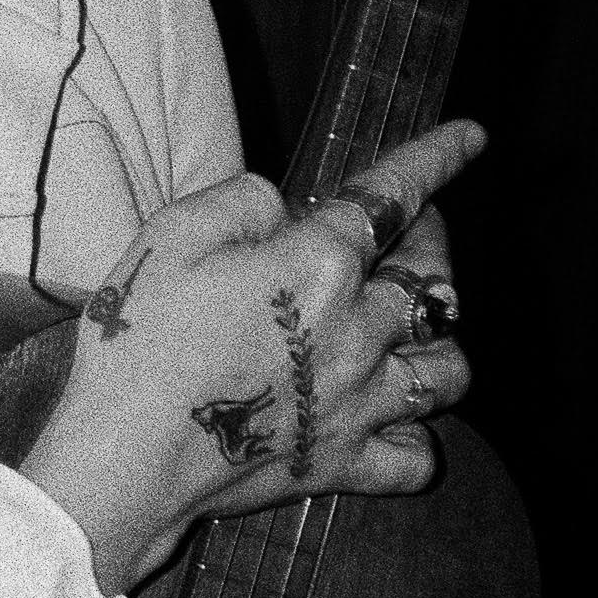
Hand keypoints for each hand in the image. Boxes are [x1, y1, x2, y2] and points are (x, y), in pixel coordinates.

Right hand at [19, 119, 481, 592]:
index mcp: (316, 266)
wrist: (125, 455)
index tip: (472, 135)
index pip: (393, 196)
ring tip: (413, 324)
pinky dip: (415, 435)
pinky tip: (391, 419)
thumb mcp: (166, 237)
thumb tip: (281, 204)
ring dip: (440, 338)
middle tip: (415, 230)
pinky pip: (417, 455)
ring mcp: (358, 402)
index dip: (437, 158)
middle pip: (432, 278)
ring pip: (449, 370)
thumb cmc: (138, 341)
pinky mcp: (344, 463)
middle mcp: (358, 330)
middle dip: (434, 241)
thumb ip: (238, 200)